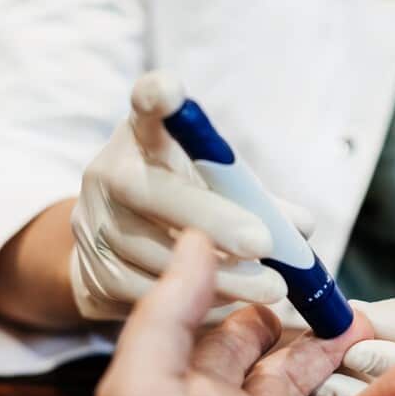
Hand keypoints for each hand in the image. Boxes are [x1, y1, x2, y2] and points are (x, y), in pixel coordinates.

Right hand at [69, 72, 313, 320]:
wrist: (114, 254)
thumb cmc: (180, 208)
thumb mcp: (213, 189)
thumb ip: (255, 200)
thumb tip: (302, 227)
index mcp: (141, 139)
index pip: (144, 107)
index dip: (155, 98)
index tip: (171, 93)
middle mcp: (108, 173)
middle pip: (152, 192)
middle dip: (215, 220)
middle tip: (265, 244)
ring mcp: (93, 224)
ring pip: (154, 252)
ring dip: (220, 275)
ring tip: (270, 287)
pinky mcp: (92, 273)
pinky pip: (149, 292)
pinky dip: (196, 301)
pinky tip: (233, 302)